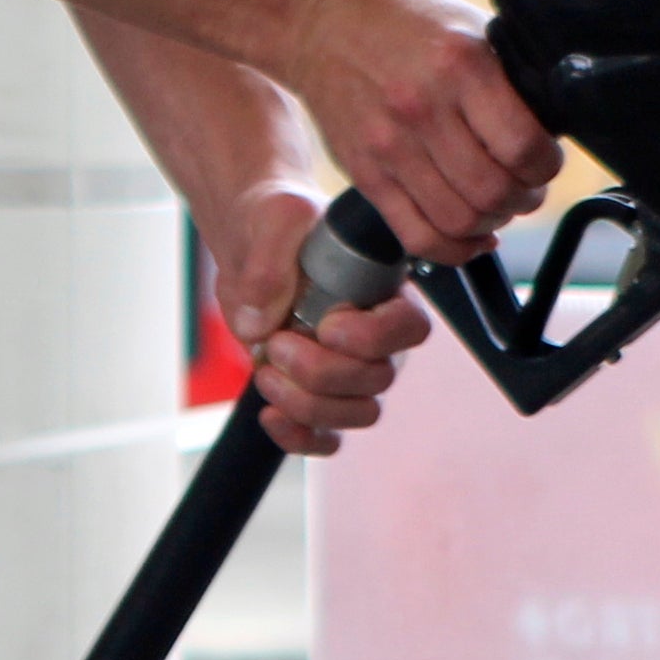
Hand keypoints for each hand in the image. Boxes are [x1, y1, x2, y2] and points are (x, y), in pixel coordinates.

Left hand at [215, 179, 430, 454]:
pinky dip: (298, 437)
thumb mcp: (273, 220)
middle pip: (377, 381)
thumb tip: (256, 326)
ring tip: (266, 369)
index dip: (371, 338)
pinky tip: (269, 414)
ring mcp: (350, 371)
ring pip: (357, 414)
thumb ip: (268, 263)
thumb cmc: (275, 223)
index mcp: (384, 291)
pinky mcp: (318, 394)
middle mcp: (377, 338)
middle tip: (277, 341)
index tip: (326, 325)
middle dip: (320, 371)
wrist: (250, 244)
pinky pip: (327, 439)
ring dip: (307, 404)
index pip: (409, 329)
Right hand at [285, 0, 557, 264]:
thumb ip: (505, 77)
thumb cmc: (402, 20)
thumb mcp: (466, 25)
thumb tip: (549, 128)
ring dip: (491, 223)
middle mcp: (422, 107)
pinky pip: (418, 235)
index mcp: (460, 65)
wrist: (320, 20)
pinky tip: (469, 235)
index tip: (544, 160)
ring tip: (495, 205)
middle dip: (523, 198)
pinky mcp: (364, 170)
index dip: (547, 166)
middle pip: (494, 191)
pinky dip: (454, 249)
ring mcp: (388, 144)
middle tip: (524, 187)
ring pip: (460, 220)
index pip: (523, 147)